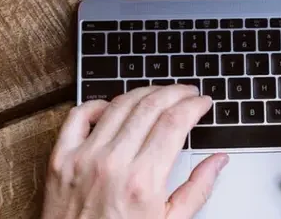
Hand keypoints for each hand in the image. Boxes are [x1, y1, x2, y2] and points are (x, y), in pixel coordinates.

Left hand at [41, 85, 228, 218]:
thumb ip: (198, 189)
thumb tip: (218, 160)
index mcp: (143, 181)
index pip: (175, 122)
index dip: (194, 105)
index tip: (202, 102)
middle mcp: (112, 163)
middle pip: (151, 106)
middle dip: (175, 92)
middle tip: (187, 92)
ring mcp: (84, 158)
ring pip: (119, 104)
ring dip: (145, 92)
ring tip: (159, 93)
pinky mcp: (62, 159)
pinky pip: (78, 115)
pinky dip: (97, 103)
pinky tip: (112, 106)